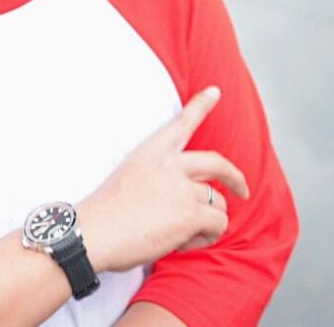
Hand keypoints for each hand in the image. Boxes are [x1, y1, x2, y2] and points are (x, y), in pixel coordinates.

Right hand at [76, 86, 248, 272]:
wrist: (91, 233)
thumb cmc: (103, 214)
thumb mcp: (128, 178)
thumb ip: (158, 179)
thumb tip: (183, 198)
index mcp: (151, 152)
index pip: (181, 123)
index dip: (201, 105)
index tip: (216, 91)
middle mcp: (171, 164)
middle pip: (217, 163)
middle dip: (236, 177)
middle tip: (242, 189)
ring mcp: (183, 188)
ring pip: (218, 203)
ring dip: (207, 221)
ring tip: (182, 235)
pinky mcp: (191, 213)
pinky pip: (217, 224)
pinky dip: (206, 237)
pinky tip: (183, 242)